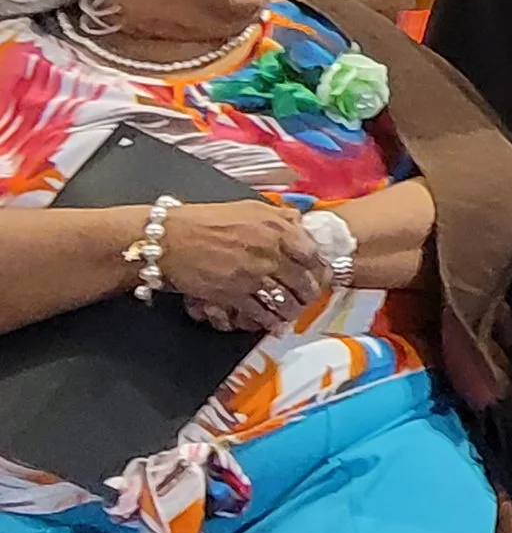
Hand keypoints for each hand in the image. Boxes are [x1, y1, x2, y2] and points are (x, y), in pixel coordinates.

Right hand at [157, 200, 326, 333]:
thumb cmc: (207, 220)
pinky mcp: (234, 295)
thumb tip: (300, 222)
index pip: (312, 254)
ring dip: (292, 310)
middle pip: (302, 281)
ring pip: (284, 300)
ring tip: (293, 313)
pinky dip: (269, 322)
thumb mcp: (251, 207)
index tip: (320, 275)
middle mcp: (270, 252)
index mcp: (278, 229)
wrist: (171, 238)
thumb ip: (280, 216)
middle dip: (309, 293)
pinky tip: (274, 324)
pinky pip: (260, 313)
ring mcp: (253, 275)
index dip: (319, 268)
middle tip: (309, 298)